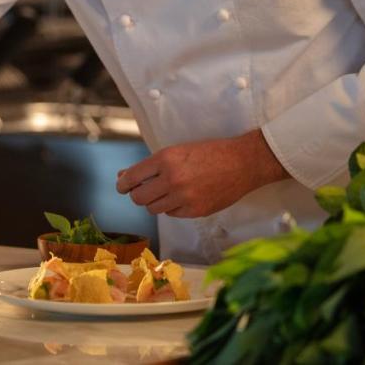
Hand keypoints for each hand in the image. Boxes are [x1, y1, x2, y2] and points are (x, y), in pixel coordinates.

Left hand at [115, 130, 287, 217]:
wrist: (242, 162)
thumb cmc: (210, 152)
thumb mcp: (178, 151)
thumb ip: (151, 165)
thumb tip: (124, 176)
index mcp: (166, 159)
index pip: (132, 177)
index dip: (123, 183)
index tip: (121, 185)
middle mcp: (172, 180)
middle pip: (139, 198)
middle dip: (137, 194)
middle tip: (142, 190)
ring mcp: (184, 198)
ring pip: (153, 208)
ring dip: (155, 201)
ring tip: (165, 191)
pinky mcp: (195, 211)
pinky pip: (172, 214)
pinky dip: (172, 207)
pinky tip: (181, 197)